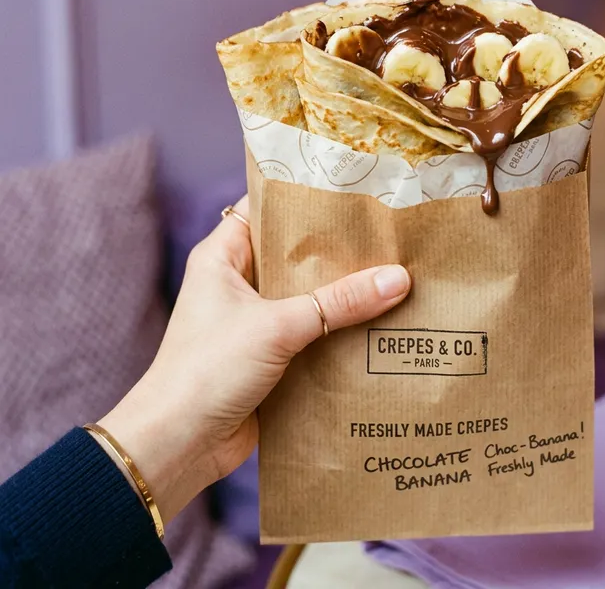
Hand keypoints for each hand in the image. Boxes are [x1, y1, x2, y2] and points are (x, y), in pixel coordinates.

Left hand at [94, 196, 410, 523]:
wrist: (178, 445)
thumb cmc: (207, 371)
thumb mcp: (278, 327)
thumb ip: (338, 302)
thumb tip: (396, 279)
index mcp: (223, 258)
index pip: (265, 209)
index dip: (304, 198)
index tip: (350, 190)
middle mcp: (238, 284)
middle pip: (294, 255)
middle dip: (336, 250)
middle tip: (384, 235)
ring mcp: (254, 321)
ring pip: (307, 296)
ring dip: (342, 294)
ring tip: (392, 275)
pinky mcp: (270, 355)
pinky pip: (312, 333)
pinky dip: (339, 331)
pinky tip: (378, 325)